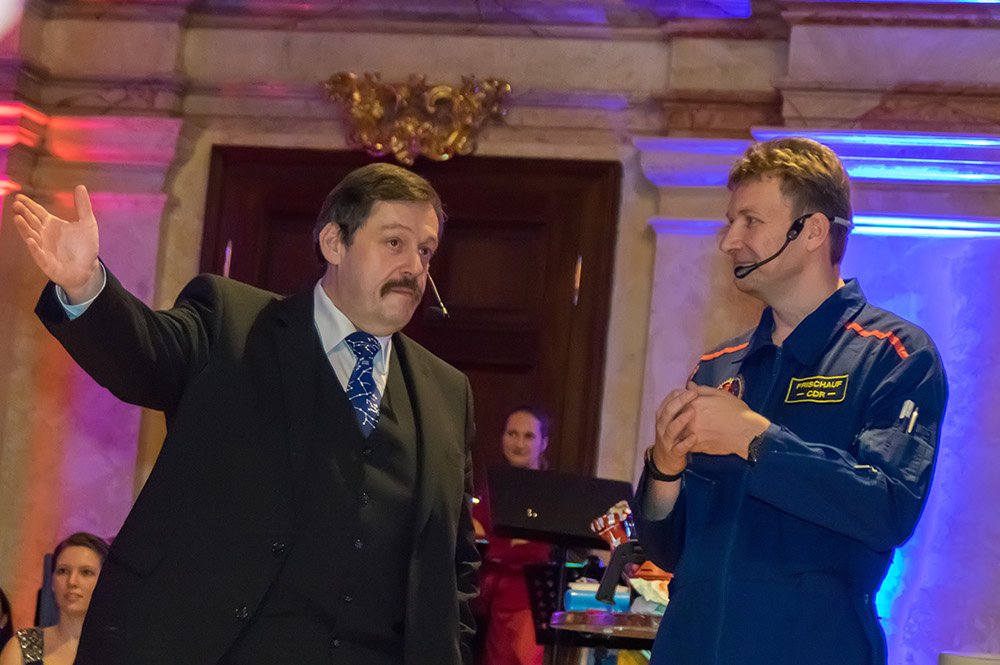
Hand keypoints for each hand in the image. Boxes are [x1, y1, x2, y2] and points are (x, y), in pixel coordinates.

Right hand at [12, 185, 101, 302]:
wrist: (88, 268)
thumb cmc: (85, 246)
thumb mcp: (87, 223)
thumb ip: (83, 206)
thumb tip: (80, 186)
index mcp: (52, 224)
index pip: (37, 212)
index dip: (29, 204)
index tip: (19, 196)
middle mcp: (44, 235)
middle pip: (32, 222)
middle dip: (24, 213)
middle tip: (17, 204)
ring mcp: (43, 248)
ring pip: (31, 236)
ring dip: (24, 228)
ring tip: (18, 218)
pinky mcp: (46, 262)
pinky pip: (39, 254)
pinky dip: (35, 248)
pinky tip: (32, 240)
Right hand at [651, 387, 699, 475]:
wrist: (665, 461)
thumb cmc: (674, 436)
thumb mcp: (674, 419)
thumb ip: (682, 404)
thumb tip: (691, 385)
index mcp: (662, 416)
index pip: (668, 401)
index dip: (678, 394)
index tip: (691, 388)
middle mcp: (662, 426)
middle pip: (668, 411)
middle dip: (680, 401)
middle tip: (693, 394)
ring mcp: (666, 440)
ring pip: (671, 428)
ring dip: (681, 419)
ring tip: (693, 412)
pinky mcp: (673, 452)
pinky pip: (679, 447)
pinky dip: (686, 442)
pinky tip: (695, 437)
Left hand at [681, 383, 769, 458]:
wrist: (747, 434)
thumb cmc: (737, 412)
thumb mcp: (720, 395)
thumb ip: (702, 390)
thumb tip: (689, 385)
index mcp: (694, 404)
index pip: (677, 400)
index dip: (679, 400)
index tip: (684, 401)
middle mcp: (690, 419)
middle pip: (675, 417)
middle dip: (677, 416)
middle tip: (686, 417)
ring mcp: (692, 434)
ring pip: (678, 432)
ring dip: (679, 430)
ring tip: (690, 429)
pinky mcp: (697, 447)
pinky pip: (685, 444)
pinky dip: (687, 441)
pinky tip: (694, 438)